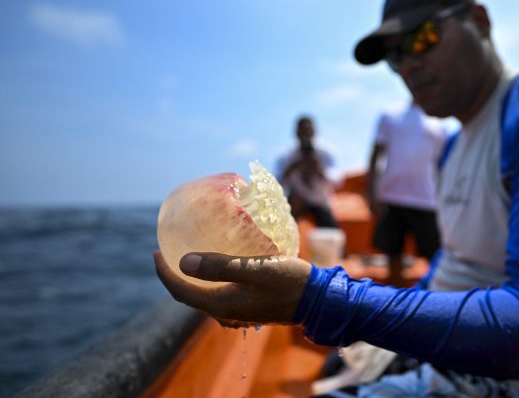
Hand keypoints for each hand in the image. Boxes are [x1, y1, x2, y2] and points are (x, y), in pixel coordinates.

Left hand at [154, 251, 311, 326]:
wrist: (317, 300)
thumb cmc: (289, 280)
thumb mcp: (254, 269)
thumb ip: (219, 266)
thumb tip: (183, 262)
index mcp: (222, 303)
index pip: (180, 291)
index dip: (164, 272)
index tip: (156, 250)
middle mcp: (225, 312)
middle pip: (188, 296)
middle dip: (174, 275)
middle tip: (168, 251)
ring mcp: (237, 312)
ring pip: (203, 297)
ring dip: (192, 280)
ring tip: (189, 256)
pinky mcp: (248, 308)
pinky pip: (218, 295)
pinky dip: (209, 282)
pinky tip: (218, 268)